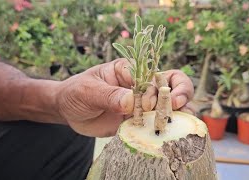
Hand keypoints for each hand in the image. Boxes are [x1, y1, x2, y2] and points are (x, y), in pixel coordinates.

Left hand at [57, 59, 193, 136]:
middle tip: (174, 108)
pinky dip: (168, 127)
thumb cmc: (76, 93)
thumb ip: (108, 95)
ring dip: (180, 112)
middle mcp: (140, 84)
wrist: (68, 111)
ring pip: (170, 103)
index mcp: (129, 70)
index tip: (146, 105)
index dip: (156, 88)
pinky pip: (158, 122)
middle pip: (171, 82)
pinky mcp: (139, 119)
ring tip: (180, 123)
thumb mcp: (87, 90)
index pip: (152, 73)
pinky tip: (169, 134)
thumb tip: (131, 102)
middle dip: (179, 94)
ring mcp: (141, 103)